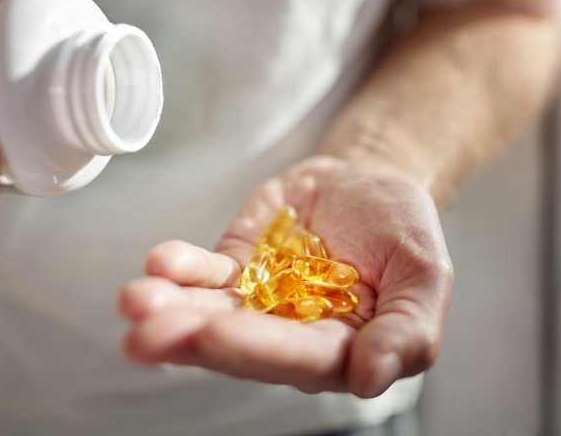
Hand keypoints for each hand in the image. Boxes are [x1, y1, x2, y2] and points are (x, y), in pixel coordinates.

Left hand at [120, 156, 452, 396]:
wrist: (365, 182)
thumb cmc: (401, 228)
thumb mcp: (424, 272)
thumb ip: (408, 329)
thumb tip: (371, 378)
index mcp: (341, 348)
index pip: (298, 357)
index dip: (256, 348)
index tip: (214, 333)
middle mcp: (290, 334)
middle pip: (238, 343)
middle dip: (192, 337)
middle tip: (148, 332)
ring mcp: (257, 303)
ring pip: (209, 313)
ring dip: (170, 309)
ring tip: (137, 300)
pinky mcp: (235, 270)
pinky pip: (204, 274)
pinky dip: (180, 269)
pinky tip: (160, 263)